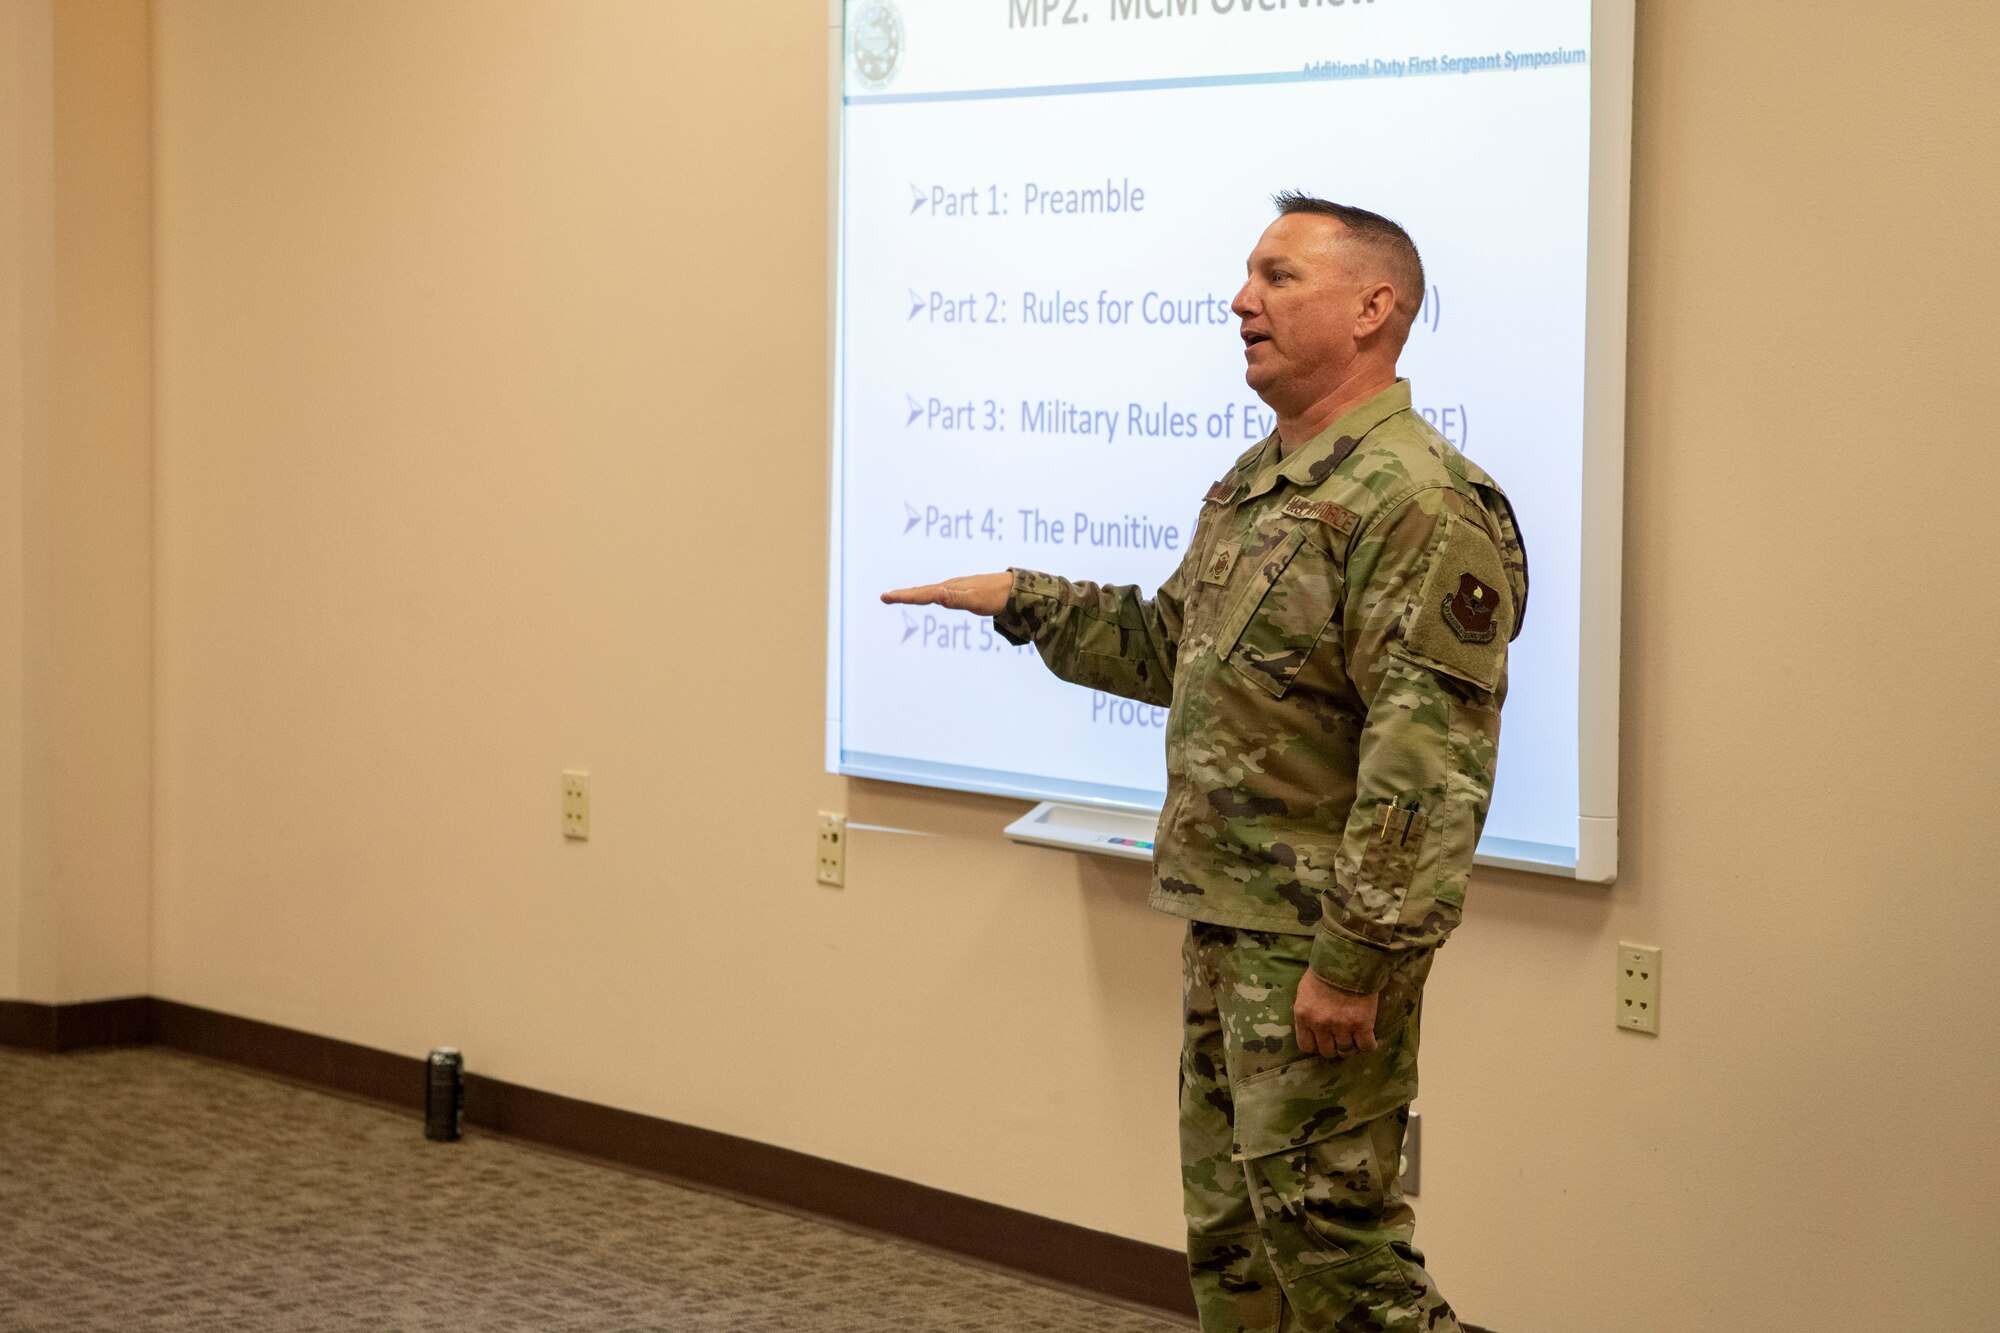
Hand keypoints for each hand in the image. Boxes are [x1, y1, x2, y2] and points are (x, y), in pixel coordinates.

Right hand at [880, 572, 1012, 617]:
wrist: (1015, 589)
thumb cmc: (996, 597)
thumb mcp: (975, 601)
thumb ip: (955, 599)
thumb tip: (936, 594)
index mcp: (949, 589)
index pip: (921, 594)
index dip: (902, 596)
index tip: (885, 596)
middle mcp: (950, 586)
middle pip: (922, 591)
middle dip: (903, 594)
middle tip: (885, 597)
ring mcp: (956, 587)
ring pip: (929, 591)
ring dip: (913, 593)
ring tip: (899, 596)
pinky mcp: (963, 591)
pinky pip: (939, 593)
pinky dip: (927, 595)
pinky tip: (929, 596)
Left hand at [1293, 968, 1379, 1059]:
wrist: (1349, 958)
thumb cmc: (1325, 971)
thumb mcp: (1305, 991)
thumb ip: (1307, 1011)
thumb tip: (1311, 1027)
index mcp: (1303, 1016)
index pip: (1306, 1046)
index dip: (1316, 1045)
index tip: (1323, 1040)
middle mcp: (1320, 1024)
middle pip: (1328, 1051)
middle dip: (1334, 1046)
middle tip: (1341, 1038)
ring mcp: (1342, 1026)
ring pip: (1346, 1050)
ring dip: (1351, 1045)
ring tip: (1355, 1036)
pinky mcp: (1362, 1025)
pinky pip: (1366, 1046)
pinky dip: (1368, 1045)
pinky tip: (1369, 1039)